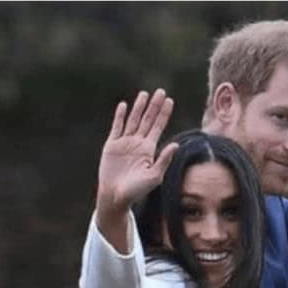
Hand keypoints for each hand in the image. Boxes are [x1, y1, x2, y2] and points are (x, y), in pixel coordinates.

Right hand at [97, 89, 177, 214]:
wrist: (116, 196)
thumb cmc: (137, 191)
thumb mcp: (154, 176)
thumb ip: (164, 160)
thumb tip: (176, 144)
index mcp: (149, 150)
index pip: (158, 127)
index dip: (164, 114)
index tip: (169, 101)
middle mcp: (138, 144)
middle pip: (148, 120)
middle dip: (154, 106)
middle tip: (161, 91)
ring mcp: (124, 143)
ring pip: (133, 120)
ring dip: (139, 107)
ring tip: (144, 94)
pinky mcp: (112, 146)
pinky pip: (116, 128)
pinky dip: (120, 116)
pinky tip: (124, 105)